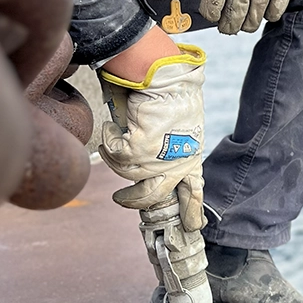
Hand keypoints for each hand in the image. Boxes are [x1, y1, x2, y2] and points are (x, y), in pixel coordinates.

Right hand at [98, 45, 205, 228]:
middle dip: (133, 201)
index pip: (194, 191)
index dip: (192, 210)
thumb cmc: (173, 92)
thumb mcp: (182, 123)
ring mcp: (158, 159)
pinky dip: (109, 138)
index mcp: (191, 156)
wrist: (166, 75)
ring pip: (126, 172)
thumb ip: (173, 144)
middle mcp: (177, 163)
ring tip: (115, 134)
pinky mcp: (140, 149)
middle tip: (121, 199)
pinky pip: (114, 153)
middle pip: (152, 196)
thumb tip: (153, 157)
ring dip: (116, 154)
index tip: (193, 227)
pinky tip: (113, 125)